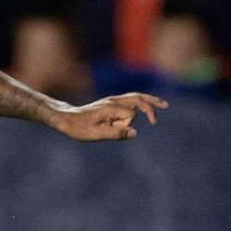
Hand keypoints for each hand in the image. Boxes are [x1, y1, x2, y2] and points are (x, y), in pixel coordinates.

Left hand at [48, 92, 168, 140]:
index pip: (130, 114)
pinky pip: (130, 100)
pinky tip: (146, 107)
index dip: (128, 125)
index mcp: (110, 107)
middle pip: (138, 98)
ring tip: (163, 105)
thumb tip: (134, 132)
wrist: (65, 118)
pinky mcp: (111, 104)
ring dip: (149, 101)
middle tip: (165, 108)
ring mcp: (112, 101)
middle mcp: (113, 101)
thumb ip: (115, 133)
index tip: (119, 132)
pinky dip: (141, 102)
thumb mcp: (95, 134)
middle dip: (151, 104)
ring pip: (135, 97)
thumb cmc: (78, 128)